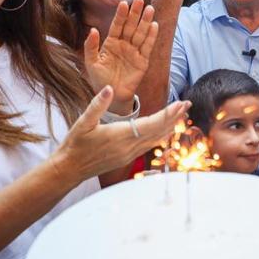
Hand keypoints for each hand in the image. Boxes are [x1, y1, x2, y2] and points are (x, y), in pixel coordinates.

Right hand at [51, 86, 189, 184]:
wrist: (70, 169)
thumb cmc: (75, 144)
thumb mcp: (82, 122)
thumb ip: (97, 104)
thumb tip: (109, 89)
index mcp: (120, 135)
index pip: (151, 124)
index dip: (168, 114)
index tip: (180, 104)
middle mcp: (129, 147)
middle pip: (158, 131)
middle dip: (175, 117)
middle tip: (188, 104)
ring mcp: (129, 154)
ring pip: (156, 139)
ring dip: (170, 126)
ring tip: (182, 115)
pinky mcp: (128, 157)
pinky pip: (150, 145)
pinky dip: (161, 136)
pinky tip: (167, 131)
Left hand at [84, 0, 157, 112]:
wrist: (111, 96)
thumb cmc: (100, 79)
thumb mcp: (91, 63)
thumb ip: (90, 46)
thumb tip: (93, 30)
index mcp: (111, 43)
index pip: (117, 25)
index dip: (120, 15)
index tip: (123, 3)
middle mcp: (124, 44)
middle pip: (131, 26)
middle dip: (135, 13)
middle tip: (139, 0)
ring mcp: (134, 52)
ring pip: (140, 33)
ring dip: (145, 21)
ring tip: (150, 9)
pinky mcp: (143, 61)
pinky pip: (147, 47)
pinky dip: (151, 36)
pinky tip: (154, 26)